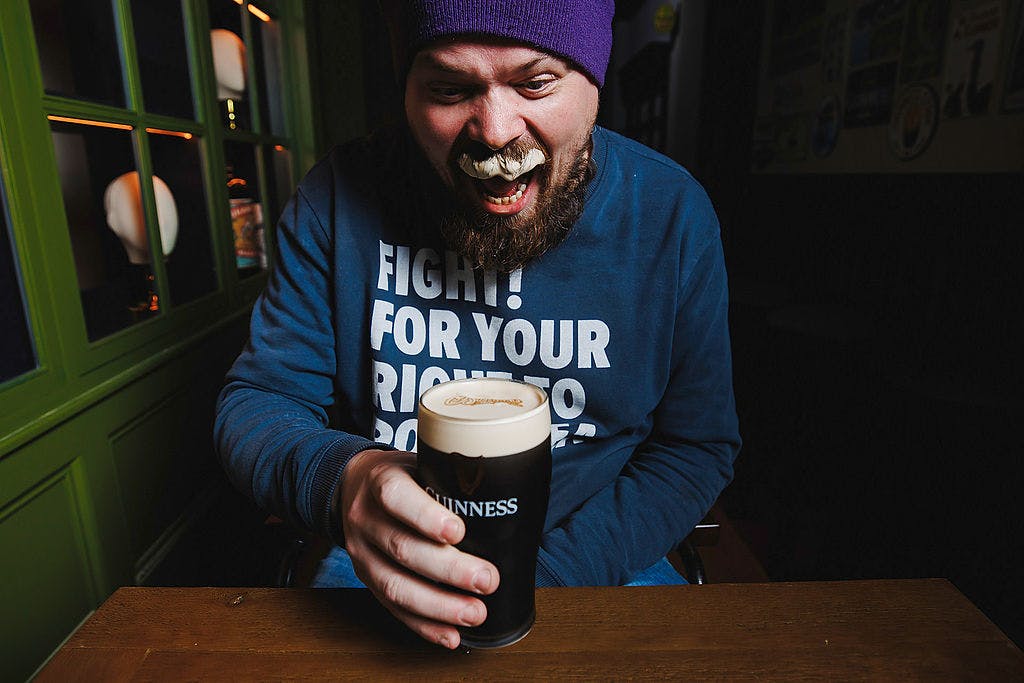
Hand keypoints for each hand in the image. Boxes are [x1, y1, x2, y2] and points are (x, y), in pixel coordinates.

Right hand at [338, 449, 499, 648]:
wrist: (353, 486)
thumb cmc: (402, 476)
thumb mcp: (419, 463)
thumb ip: (450, 479)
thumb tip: (506, 494)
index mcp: (380, 480)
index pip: (396, 497)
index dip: (426, 517)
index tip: (458, 532)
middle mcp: (366, 518)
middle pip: (402, 548)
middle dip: (449, 570)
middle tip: (486, 580)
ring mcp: (362, 552)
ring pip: (395, 585)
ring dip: (438, 606)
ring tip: (474, 613)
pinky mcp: (366, 579)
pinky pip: (393, 608)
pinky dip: (424, 626)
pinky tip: (450, 634)